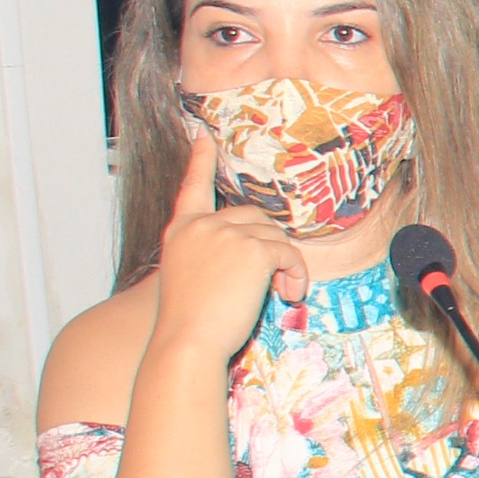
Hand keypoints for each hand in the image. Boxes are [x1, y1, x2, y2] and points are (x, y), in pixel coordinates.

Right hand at [145, 135, 307, 360]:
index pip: (192, 188)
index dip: (200, 160)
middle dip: (270, 246)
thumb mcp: (192, 276)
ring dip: (286, 263)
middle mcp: (201, 225)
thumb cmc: (190, 321)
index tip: (203, 136)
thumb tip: (257, 249)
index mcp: (182, 231)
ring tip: (281, 292)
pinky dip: (296, 273)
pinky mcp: (253, 249)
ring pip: (275, 236)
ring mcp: (226, 233)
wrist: (187, 342)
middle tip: (276, 280)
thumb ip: (213, 252)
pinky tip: (289, 294)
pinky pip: (289, 253)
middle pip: (253, 217)